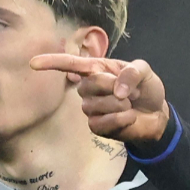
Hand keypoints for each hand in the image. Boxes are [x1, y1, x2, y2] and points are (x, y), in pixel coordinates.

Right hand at [30, 54, 168, 144]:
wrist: (157, 114)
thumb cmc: (147, 89)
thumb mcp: (145, 72)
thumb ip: (133, 72)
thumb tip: (116, 90)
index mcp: (98, 70)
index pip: (70, 64)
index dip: (52, 63)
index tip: (33, 64)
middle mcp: (89, 88)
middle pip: (88, 84)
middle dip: (112, 86)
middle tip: (129, 91)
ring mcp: (91, 108)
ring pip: (94, 105)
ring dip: (119, 105)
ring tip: (129, 105)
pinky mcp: (97, 127)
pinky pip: (101, 123)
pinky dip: (120, 120)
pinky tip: (129, 118)